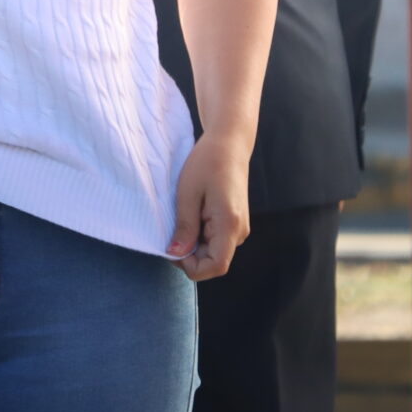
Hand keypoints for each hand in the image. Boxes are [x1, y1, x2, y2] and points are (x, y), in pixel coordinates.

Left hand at [168, 132, 251, 281]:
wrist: (228, 144)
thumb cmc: (207, 163)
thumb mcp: (188, 194)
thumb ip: (184, 227)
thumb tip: (176, 254)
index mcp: (229, 225)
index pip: (215, 267)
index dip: (191, 265)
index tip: (172, 246)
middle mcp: (239, 232)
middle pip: (212, 262)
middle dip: (189, 253)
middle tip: (172, 228)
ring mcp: (238, 228)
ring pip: (212, 252)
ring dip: (193, 243)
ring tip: (183, 215)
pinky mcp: (233, 223)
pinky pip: (214, 240)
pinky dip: (198, 235)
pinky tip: (191, 214)